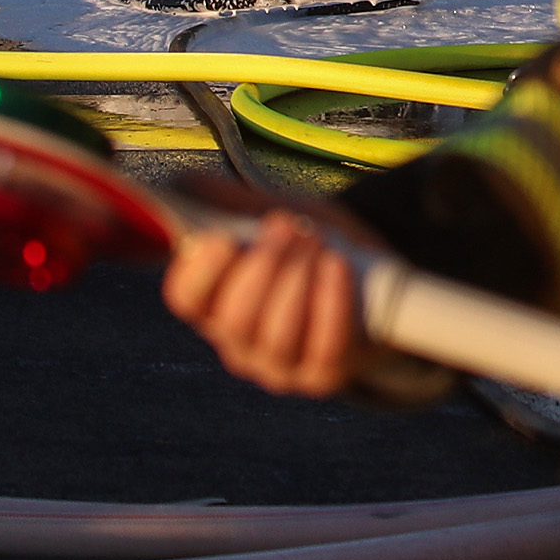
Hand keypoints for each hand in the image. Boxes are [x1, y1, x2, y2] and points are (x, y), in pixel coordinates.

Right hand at [162, 187, 373, 397]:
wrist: (374, 280)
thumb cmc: (311, 246)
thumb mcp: (274, 215)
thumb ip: (231, 203)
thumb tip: (184, 184)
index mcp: (214, 303)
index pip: (186, 298)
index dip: (200, 271)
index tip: (222, 238)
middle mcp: (238, 342)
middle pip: (234, 319)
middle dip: (263, 268)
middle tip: (288, 226)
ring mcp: (279, 366)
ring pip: (277, 337)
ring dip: (298, 282)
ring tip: (318, 242)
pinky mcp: (322, 376)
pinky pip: (324, 347)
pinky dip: (332, 302)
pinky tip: (337, 266)